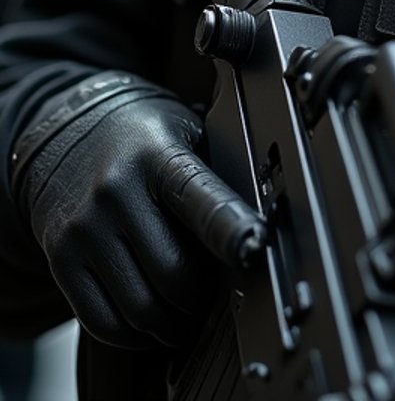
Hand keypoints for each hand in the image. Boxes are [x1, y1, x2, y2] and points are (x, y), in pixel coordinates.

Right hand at [10, 71, 262, 348]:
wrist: (67, 130)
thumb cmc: (142, 138)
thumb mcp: (185, 132)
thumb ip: (215, 176)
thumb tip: (260, 230)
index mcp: (158, 155)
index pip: (200, 199)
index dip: (230, 231)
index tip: (254, 250)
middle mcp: (116, 190)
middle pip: (172, 272)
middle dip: (203, 297)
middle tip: (215, 296)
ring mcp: (85, 228)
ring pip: (140, 307)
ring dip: (173, 325)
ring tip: (187, 315)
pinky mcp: (62, 258)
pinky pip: (103, 321)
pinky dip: (135, 335)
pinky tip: (150, 323)